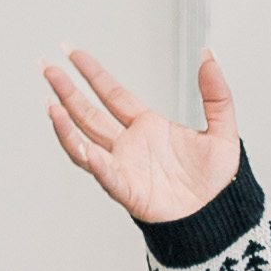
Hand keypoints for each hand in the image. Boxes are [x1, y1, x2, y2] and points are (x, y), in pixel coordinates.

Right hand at [40, 48, 245, 227]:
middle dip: (66, 91)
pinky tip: (78, 144)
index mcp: (147, 127)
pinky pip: (105, 174)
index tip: (74, 53)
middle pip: (89, 114)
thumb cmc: (217, 183)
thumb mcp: (223, 130)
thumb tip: (210, 55)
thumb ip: (216, 93)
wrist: (220, 217)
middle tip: (47, 68)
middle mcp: (130, 146)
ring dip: (66, 126)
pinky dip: (91, 160)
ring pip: (85, 143)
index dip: (92, 74)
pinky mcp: (128, 191)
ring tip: (51, 105)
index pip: (112, 94)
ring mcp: (125, 168)